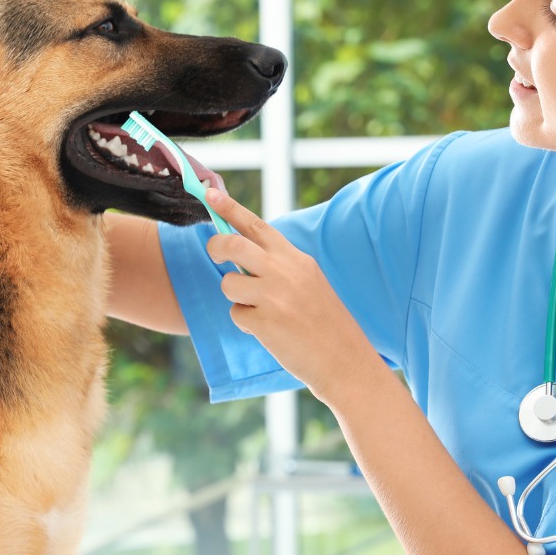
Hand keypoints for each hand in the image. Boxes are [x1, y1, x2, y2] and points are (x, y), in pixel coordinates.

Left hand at [204, 189, 378, 401]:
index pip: (256, 226)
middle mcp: (284, 271)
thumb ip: (279, 266)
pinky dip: (247, 323)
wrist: (346, 361)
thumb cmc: (326, 323)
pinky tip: (270, 331)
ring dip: (236, 297)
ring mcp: (274, 296)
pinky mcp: (265, 322)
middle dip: (216, 247)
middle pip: (233, 245)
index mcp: (296, 259)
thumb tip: (241, 254)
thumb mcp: (309, 282)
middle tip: (214, 254)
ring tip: (260, 310)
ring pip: (229, 283)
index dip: (230, 208)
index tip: (209, 193)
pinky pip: (237, 314)